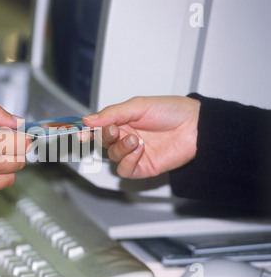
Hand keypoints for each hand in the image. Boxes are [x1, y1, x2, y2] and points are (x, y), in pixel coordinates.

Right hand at [83, 96, 200, 178]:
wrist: (196, 127)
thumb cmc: (172, 111)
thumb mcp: (138, 106)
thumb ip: (111, 113)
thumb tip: (88, 119)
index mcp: (123, 120)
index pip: (99, 127)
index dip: (87, 131)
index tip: (80, 132)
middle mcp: (126, 137)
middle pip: (103, 142)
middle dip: (105, 137)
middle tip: (115, 130)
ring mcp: (134, 153)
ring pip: (112, 156)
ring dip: (120, 148)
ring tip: (135, 140)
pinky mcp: (143, 167)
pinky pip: (124, 170)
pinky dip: (127, 161)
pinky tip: (139, 150)